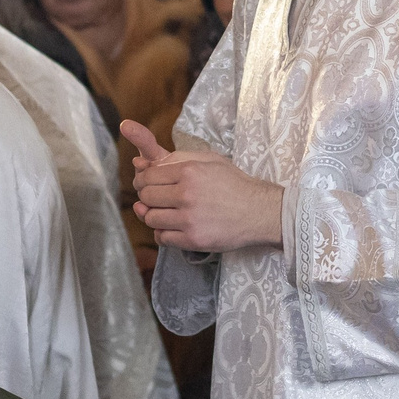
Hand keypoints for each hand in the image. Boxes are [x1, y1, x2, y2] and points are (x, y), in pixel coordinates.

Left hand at [124, 121, 283, 253]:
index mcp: (189, 172)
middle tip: (156, 199)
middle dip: (147, 197)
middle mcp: (186, 194)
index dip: (143, 180)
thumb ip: (176, 158)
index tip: (147, 185)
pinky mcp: (193, 240)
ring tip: (166, 213)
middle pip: (147, 197)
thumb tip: (140, 162)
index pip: (148, 176)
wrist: (259, 211)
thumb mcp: (209, 161)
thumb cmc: (233, 183)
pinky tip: (172, 227)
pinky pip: (162, 238)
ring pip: (151, 218)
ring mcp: (189, 219)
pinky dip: (162, 233)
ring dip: (154, 216)